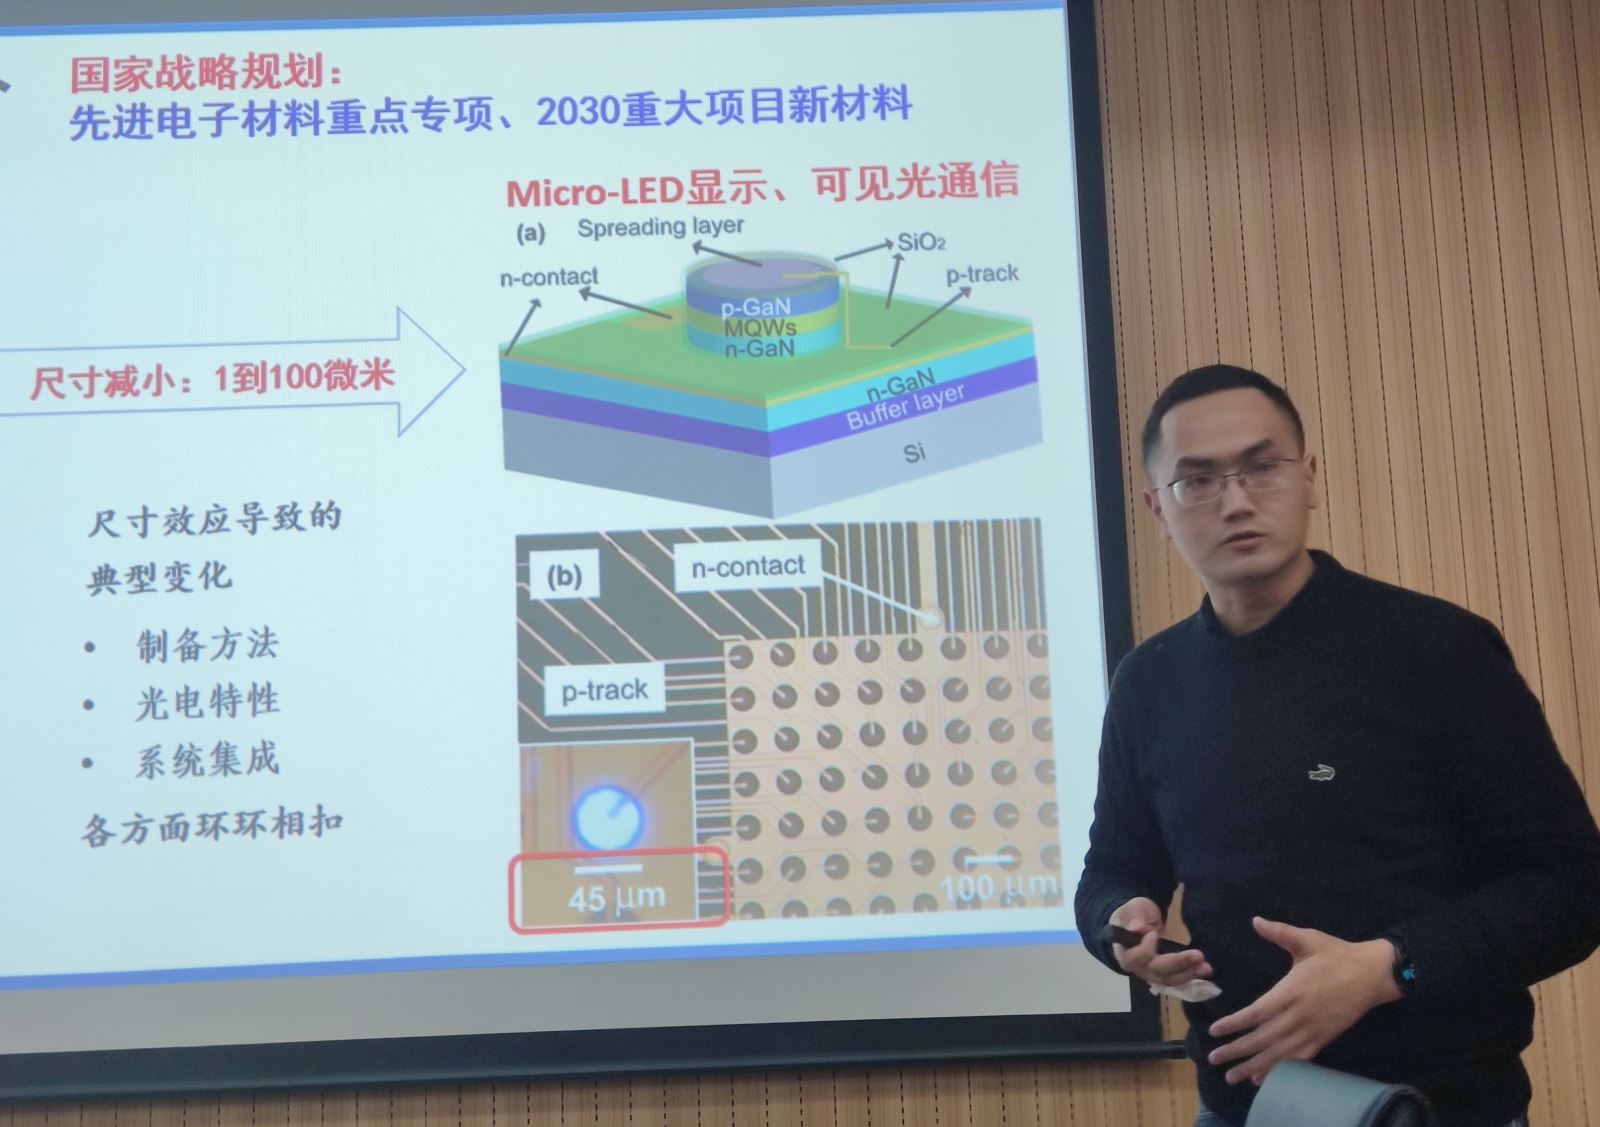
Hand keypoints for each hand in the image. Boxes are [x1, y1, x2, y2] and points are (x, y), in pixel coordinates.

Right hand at [1108, 896, 1211, 987]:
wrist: (1140, 921)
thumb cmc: (1133, 914)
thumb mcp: (1132, 910)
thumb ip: (1134, 919)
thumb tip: (1137, 929)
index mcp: (1126, 953)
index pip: (1137, 958)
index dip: (1147, 949)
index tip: (1154, 933)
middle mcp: (1138, 968)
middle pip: (1158, 972)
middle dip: (1179, 963)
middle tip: (1199, 955)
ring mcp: (1152, 974)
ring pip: (1170, 979)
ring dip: (1189, 973)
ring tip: (1206, 967)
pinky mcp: (1164, 974)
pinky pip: (1177, 978)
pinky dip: (1191, 975)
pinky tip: (1204, 970)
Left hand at [1206, 917, 1400, 1085]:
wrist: (1374, 974)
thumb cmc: (1337, 954)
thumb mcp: (1308, 938)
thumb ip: (1279, 932)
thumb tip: (1255, 920)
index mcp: (1292, 991)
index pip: (1257, 1013)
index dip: (1235, 1023)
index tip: (1215, 1031)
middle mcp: (1299, 1015)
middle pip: (1263, 1038)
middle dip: (1237, 1050)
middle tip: (1213, 1058)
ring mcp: (1312, 1030)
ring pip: (1279, 1054)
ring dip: (1254, 1066)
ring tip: (1232, 1076)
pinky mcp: (1324, 1039)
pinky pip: (1299, 1059)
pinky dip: (1280, 1070)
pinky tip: (1264, 1078)